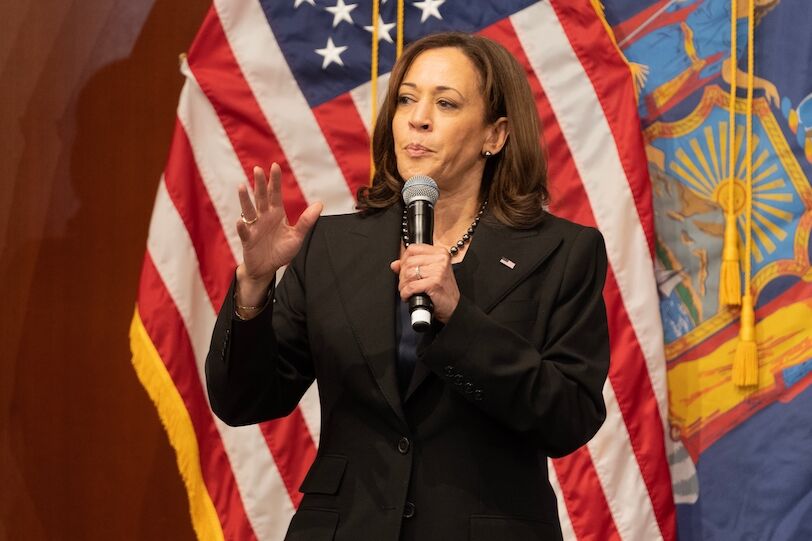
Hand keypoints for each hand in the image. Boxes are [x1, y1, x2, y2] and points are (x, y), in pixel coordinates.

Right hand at [236, 163, 321, 304]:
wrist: (267, 268)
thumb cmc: (281, 250)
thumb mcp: (297, 236)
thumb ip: (306, 221)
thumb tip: (320, 204)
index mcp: (276, 214)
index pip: (275, 194)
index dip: (274, 181)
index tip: (275, 166)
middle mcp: (263, 217)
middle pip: (261, 198)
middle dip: (259, 184)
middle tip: (257, 169)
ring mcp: (254, 227)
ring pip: (249, 211)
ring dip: (245, 200)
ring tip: (242, 187)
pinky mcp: (248, 240)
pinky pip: (245, 232)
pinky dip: (242, 227)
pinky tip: (241, 221)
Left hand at [390, 244, 459, 322]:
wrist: (453, 305)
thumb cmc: (442, 289)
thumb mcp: (430, 273)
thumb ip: (413, 266)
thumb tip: (395, 264)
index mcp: (440, 253)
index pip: (413, 249)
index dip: (403, 260)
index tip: (403, 269)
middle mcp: (440, 259)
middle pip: (409, 262)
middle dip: (402, 275)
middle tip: (405, 283)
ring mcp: (438, 270)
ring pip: (409, 274)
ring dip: (403, 285)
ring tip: (406, 290)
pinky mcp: (434, 283)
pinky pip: (411, 286)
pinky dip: (406, 293)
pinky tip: (408, 296)